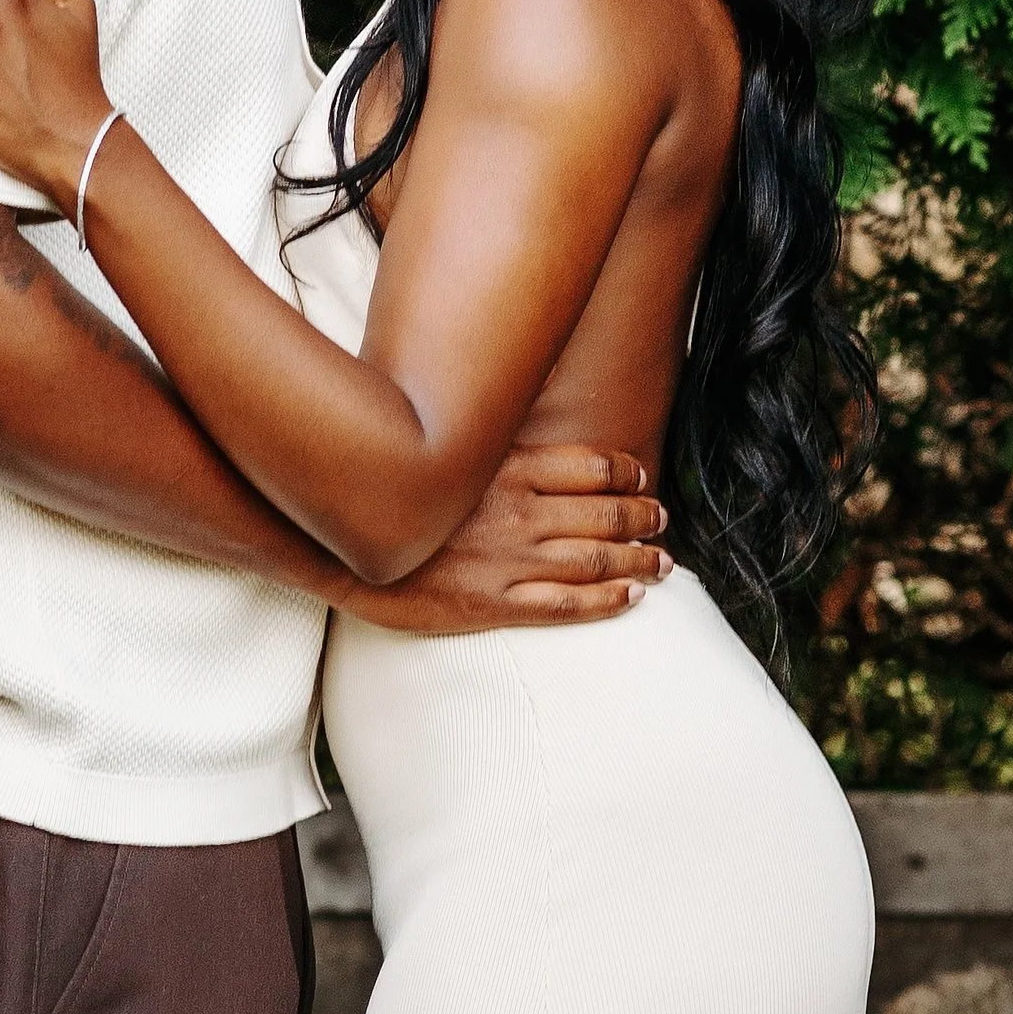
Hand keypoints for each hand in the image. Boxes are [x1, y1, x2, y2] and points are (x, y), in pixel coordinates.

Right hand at [336, 445, 669, 632]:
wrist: (349, 548)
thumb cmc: (396, 488)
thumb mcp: (448, 446)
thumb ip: (490, 437)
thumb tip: (520, 407)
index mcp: (509, 468)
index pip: (591, 467)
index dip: (626, 473)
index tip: (642, 477)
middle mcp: (520, 513)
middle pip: (604, 512)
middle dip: (642, 516)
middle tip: (663, 519)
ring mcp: (511, 561)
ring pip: (596, 560)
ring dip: (638, 559)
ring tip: (663, 561)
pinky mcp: (496, 603)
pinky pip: (567, 606)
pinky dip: (607, 600)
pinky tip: (631, 596)